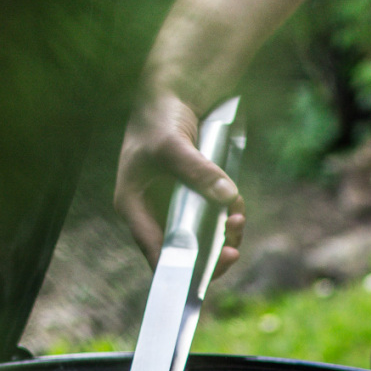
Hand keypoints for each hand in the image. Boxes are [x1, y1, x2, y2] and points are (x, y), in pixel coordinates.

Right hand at [114, 89, 245, 276]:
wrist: (172, 94)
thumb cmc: (158, 117)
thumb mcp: (172, 144)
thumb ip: (197, 171)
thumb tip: (228, 197)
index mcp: (132, 205)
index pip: (154, 250)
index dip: (178, 269)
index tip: (203, 276)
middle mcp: (151, 212)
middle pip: (181, 252)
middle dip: (208, 255)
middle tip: (231, 253)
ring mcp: (174, 207)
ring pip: (201, 239)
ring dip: (223, 237)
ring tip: (237, 219)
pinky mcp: (193, 199)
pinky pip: (213, 220)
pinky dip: (228, 219)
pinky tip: (237, 207)